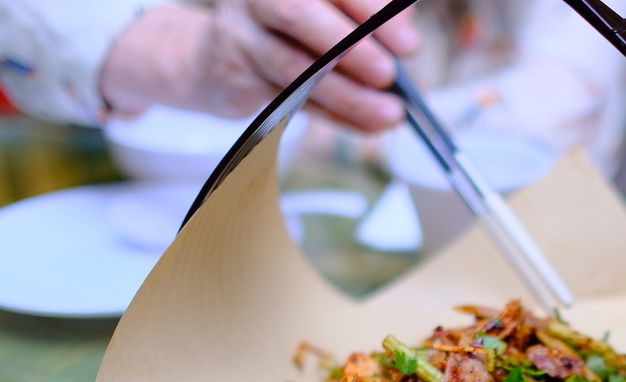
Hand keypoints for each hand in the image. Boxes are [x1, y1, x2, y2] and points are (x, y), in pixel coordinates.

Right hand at [101, 0, 419, 131]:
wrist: (217, 57)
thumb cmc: (291, 27)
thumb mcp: (329, 12)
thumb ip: (367, 17)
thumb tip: (406, 36)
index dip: (371, 11)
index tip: (409, 44)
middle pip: (299, 15)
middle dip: (351, 48)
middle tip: (390, 75)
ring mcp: (240, 33)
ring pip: (296, 69)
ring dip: (349, 96)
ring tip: (390, 115)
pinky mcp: (236, 76)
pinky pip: (293, 103)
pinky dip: (336, 117)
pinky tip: (368, 127)